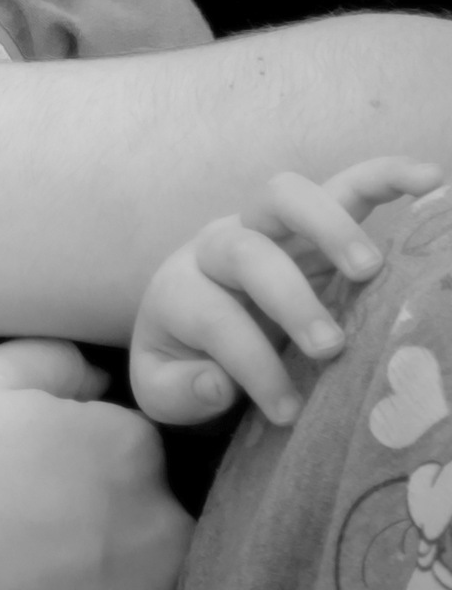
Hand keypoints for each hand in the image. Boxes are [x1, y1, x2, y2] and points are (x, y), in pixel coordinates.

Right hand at [0, 340, 190, 589]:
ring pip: (136, 559)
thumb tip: (94, 375)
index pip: (123, 434)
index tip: (26, 460)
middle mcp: (161, 521)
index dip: (72, 443)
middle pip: (141, 499)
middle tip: (23, 508)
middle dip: (97, 498)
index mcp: (129, 444)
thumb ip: (50, 358)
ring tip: (25, 553)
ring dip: (99, 552)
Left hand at [131, 155, 441, 425]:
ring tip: (372, 269)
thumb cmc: (186, 359)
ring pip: (285, 198)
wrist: (188, 323)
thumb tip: (216, 383)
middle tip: (330, 346)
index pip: (214, 318)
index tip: (287, 412)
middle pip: (246, 252)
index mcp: (179, 291)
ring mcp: (263, 227)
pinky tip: (429, 178)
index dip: (252, 366)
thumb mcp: (164, 386)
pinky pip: (344, 186)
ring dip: (330, 228)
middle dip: (290, 300)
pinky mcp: (308, 221)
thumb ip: (178, 391)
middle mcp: (214, 248)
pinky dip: (383, 177)